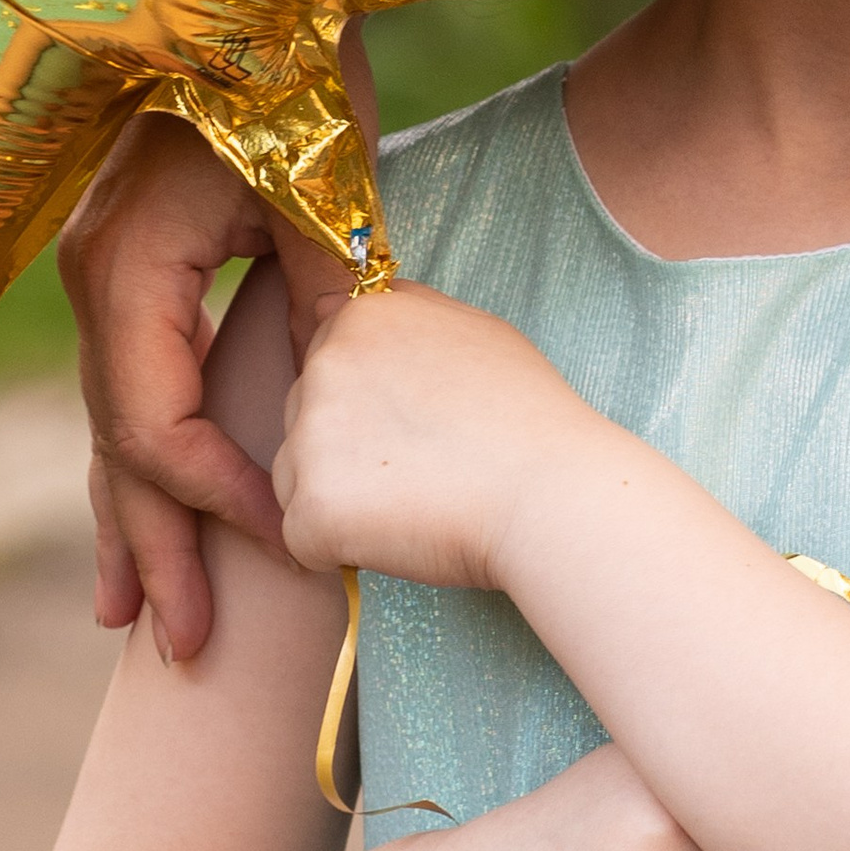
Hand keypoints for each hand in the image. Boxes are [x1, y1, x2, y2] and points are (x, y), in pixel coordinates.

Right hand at [60, 111, 344, 658]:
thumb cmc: (292, 68)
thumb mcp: (318, 183)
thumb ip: (324, 293)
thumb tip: (339, 395)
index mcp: (129, 264)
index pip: (156, 421)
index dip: (220, 493)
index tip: (291, 536)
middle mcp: (94, 277)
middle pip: (118, 444)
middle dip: (154, 546)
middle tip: (187, 647)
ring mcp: (100, 274)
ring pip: (108, 425)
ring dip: (127, 522)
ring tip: (133, 619)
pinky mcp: (127, 271)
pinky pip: (122, 387)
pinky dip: (135, 460)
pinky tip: (135, 520)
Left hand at [273, 281, 598, 591]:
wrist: (551, 494)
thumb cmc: (526, 414)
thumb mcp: (474, 329)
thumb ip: (402, 310)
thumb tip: (333, 302)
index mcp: (359, 320)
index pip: (324, 365)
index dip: (368, 404)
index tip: (415, 424)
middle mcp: (323, 367)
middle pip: (303, 421)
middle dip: (346, 451)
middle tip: (422, 466)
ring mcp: (310, 438)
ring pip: (298, 479)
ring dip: (339, 500)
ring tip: (414, 503)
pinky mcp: (311, 509)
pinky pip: (303, 538)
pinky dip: (340, 549)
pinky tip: (400, 537)